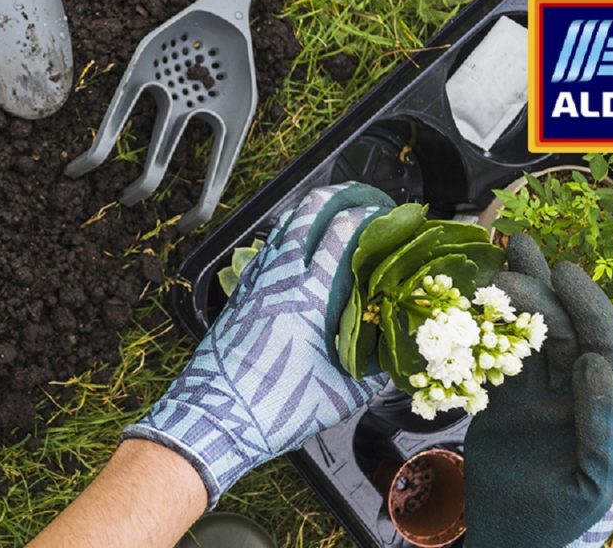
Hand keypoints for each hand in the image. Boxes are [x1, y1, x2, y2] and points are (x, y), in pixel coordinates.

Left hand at [123, 182, 395, 506]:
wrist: (215, 417)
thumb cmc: (276, 407)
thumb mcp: (341, 395)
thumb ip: (374, 372)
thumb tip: (398, 357)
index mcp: (309, 296)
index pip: (341, 233)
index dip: (368, 215)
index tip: (389, 214)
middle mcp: (279, 278)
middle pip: (307, 213)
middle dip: (338, 196)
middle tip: (361, 198)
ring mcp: (255, 283)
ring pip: (282, 229)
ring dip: (309, 214)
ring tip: (332, 214)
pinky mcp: (239, 295)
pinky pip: (265, 252)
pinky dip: (285, 239)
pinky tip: (295, 250)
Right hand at [464, 234, 612, 546]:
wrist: (507, 538)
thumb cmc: (554, 520)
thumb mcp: (589, 482)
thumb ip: (598, 426)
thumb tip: (594, 366)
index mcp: (597, 409)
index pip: (599, 346)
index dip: (586, 307)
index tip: (564, 273)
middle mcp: (568, 395)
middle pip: (561, 330)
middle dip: (542, 290)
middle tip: (514, 255)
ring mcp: (533, 396)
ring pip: (527, 336)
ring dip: (517, 297)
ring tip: (501, 255)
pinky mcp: (500, 402)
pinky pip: (493, 358)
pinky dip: (484, 329)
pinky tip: (473, 301)